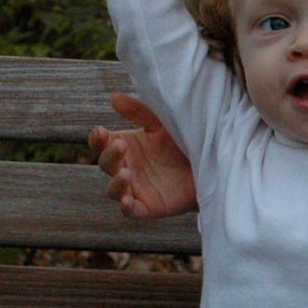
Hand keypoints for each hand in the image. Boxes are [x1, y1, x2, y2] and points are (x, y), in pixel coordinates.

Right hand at [88, 93, 197, 218]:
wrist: (210, 164)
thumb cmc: (183, 142)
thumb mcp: (162, 123)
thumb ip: (140, 111)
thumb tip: (114, 96)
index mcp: (125, 146)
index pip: (100, 143)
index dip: (97, 139)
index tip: (101, 132)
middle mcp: (126, 167)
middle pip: (105, 164)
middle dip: (109, 154)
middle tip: (122, 145)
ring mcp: (135, 188)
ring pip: (113, 190)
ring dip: (116, 182)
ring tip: (126, 172)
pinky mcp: (148, 207)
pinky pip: (131, 211)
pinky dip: (126, 207)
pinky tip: (127, 200)